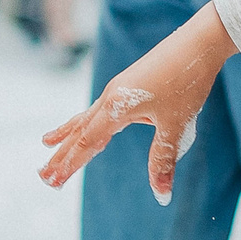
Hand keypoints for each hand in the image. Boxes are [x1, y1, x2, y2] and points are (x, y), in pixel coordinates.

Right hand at [40, 3, 237, 201]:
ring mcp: (116, 90)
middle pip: (79, 132)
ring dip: (67, 135)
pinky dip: (84, 121)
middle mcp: (110, 98)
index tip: (52, 181)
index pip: (87, 142)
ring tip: (47, 143)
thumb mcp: (176, 126)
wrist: (198, 43)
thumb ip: (163, 160)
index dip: (70, 164)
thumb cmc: (187, 82)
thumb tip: (161, 196)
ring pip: (85, 118)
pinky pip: (97, 109)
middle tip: (43, 176)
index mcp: (116, 107)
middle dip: (61, 155)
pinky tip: (87, 122)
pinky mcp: (126, 86)